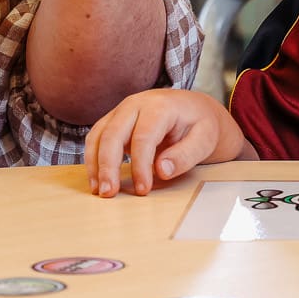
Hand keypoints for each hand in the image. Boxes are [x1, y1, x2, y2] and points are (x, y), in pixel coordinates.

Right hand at [84, 89, 241, 196]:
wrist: (195, 108)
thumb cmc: (201, 124)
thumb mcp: (205, 140)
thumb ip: (185, 155)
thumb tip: (161, 170)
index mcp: (160, 106)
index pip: (142, 137)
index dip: (140, 166)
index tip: (143, 190)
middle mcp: (135, 104)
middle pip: (113, 133)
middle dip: (107, 165)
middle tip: (109, 193)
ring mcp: (122, 110)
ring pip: (99, 134)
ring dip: (95, 163)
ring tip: (99, 190)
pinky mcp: (114, 121)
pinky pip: (97, 137)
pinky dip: (93, 158)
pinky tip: (97, 179)